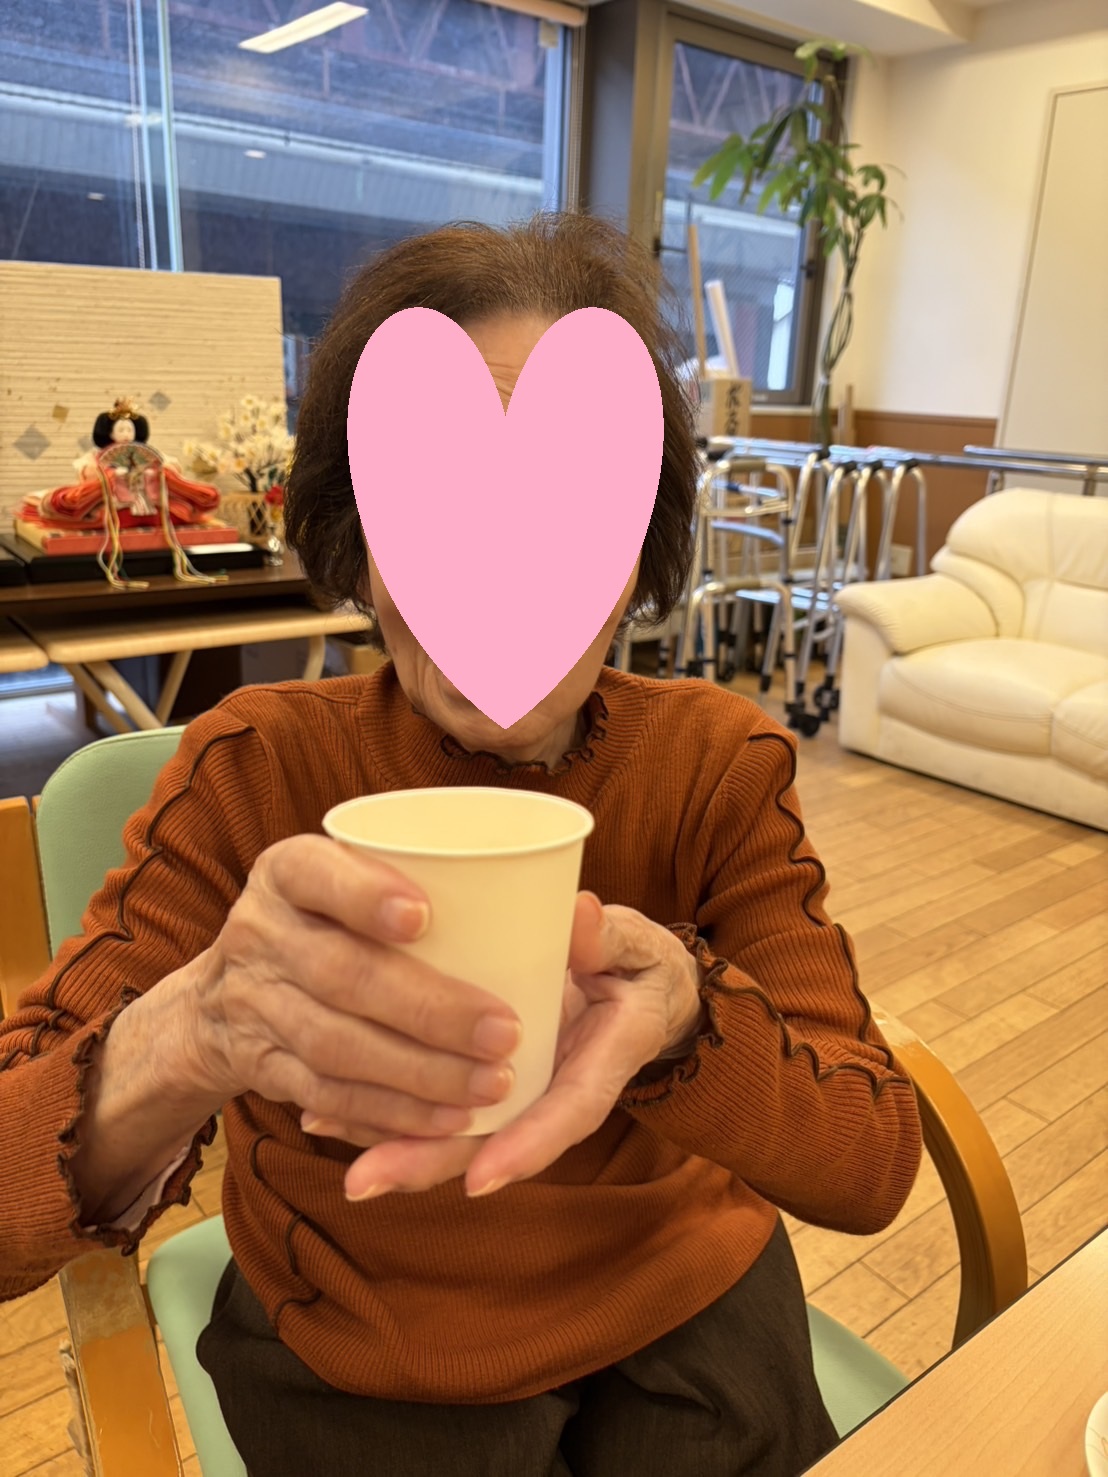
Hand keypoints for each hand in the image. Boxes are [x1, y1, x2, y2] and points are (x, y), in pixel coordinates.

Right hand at [186, 835, 523, 1140]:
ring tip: (491, 1085)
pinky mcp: (262, 1066)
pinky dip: (391, 1114)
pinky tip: (448, 1121)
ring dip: (420, 1074)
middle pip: (341, 974)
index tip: (423, 915)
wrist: (222, 991)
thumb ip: (431, 878)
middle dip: (427, 1010)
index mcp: (287, 872)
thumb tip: (574, 912)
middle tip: (504, 1033)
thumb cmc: (331, 917)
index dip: (364, 895)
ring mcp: (256, 1005)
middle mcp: (261, 934)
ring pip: (337, 1047)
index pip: (315, 872)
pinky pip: (329, 1096)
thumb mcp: (349, 873)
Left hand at [337, 894, 704, 1200]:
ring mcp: (520, 1086)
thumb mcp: (635, 945)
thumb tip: (580, 916)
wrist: (643, 989)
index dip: (526, 1145)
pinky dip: (386, 1106)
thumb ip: (607, 935)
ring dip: (395, 1139)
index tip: (480, 1180)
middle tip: (365, 1181)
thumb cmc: (637, 964)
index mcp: (603, 1060)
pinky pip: (441, 1101)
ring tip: (328, 1137)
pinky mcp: (490, 1077)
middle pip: (495, 1138)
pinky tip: (325, 1107)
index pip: (570, 1110)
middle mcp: (555, 1087)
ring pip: (459, 1126)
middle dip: (430, 1160)